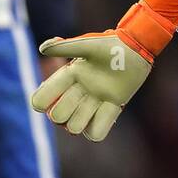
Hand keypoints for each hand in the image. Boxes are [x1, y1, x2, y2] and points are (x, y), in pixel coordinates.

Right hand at [30, 31, 151, 140]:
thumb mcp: (88, 45)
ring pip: (74, 128)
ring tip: (96, 100)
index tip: (59, 89)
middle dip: (66, 108)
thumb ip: (66, 47)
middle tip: (82, 92)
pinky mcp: (111, 108)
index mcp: (68, 77)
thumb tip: (42, 48)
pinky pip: (96, 133)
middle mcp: (77, 92)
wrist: (136, 48)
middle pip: (57, 117)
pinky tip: (108, 108)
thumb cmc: (111, 45)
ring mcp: (93, 102)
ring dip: (83, 117)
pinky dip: (98, 128)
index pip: (41, 100)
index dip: (43, 102)